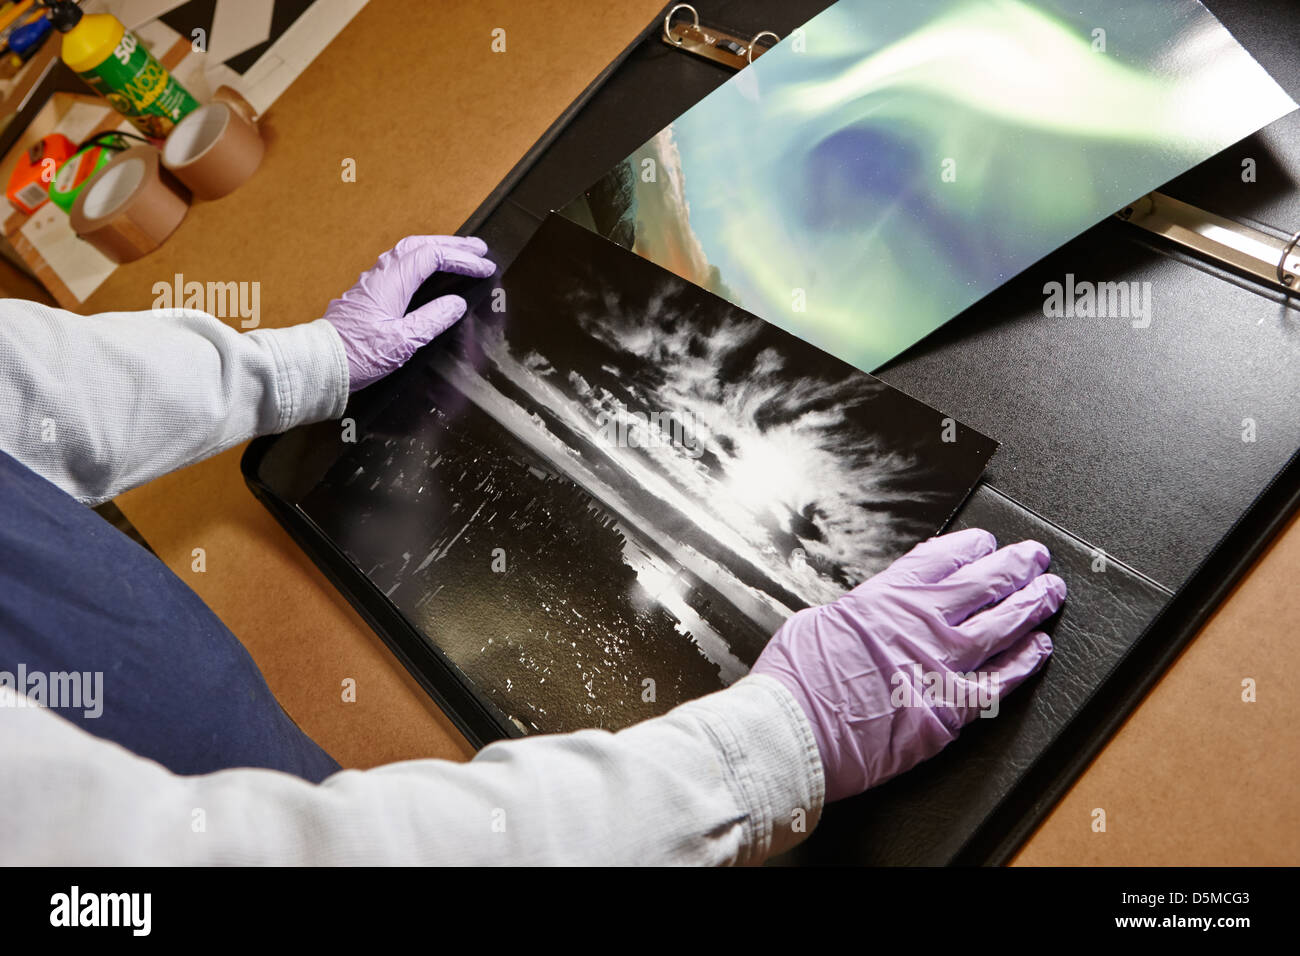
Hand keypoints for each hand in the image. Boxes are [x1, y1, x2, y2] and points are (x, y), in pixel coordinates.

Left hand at [324, 235, 494, 390]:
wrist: (319, 363)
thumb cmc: (356, 355)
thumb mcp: (403, 341)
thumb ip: (433, 319)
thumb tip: (456, 304)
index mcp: (391, 282)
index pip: (433, 257)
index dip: (462, 260)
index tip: (484, 268)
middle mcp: (380, 275)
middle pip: (420, 245)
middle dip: (452, 245)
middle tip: (478, 249)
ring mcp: (372, 283)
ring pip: (407, 252)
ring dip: (435, 248)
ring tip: (458, 253)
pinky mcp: (368, 295)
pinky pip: (398, 265)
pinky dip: (420, 261)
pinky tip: (427, 271)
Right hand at [752, 529, 1064, 801]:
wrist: (796, 732)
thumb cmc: (796, 684)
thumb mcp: (816, 624)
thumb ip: (855, 616)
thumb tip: (866, 619)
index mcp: (885, 596)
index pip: (942, 558)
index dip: (970, 547)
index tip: (985, 543)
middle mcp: (921, 623)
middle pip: (984, 582)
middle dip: (1015, 565)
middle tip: (1034, 558)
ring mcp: (941, 664)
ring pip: (1003, 624)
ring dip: (1032, 604)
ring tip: (1050, 593)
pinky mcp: (951, 708)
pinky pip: (1003, 680)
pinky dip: (1025, 661)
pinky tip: (1039, 649)